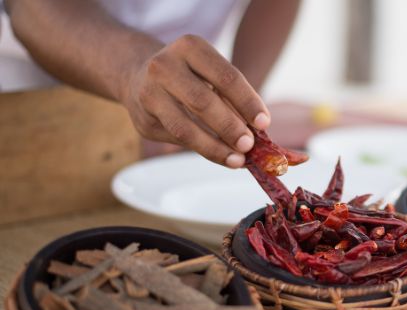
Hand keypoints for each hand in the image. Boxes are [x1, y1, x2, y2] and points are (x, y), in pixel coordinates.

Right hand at [121, 35, 269, 167]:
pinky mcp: (143, 120)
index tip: (264, 123)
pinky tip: (220, 156)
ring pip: (185, 128)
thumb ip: (232, 98)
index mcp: (190, 47)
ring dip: (215, 148)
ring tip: (237, 160)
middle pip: (203, 102)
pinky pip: (176, 140)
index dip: (247, 102)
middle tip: (249, 145)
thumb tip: (257, 133)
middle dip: (230, 127)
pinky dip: (202, 150)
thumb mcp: (210, 73)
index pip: (226, 77)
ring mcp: (149, 93)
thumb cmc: (189, 75)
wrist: (137, 74)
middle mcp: (164, 66)